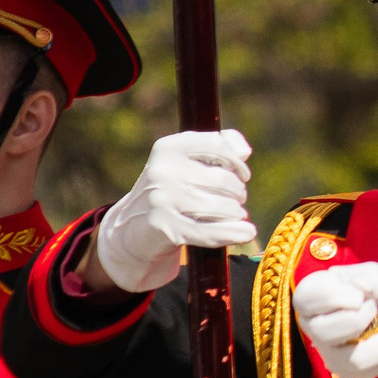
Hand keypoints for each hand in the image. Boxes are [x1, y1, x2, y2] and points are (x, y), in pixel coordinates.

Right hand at [93, 130, 254, 293]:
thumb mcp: (185, 163)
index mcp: (168, 148)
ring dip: (236, 213)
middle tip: (236, 200)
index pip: (216, 145)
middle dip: (238, 192)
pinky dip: (233, 233)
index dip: (237, 162)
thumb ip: (217, 148)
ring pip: (221, 206)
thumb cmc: (169, 191)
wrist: (131, 228)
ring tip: (235, 215)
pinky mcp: (165, 227)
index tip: (243, 175)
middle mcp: (162, 170)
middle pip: (223, 179)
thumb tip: (244, 150)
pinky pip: (210, 231)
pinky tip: (246, 232)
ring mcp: (162, 199)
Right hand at [295, 263, 377, 377]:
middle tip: (376, 308)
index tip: (359, 296)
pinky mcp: (349, 371)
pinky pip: (373, 370)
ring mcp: (330, 352)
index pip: (305, 297)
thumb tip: (362, 288)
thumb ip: (371, 278)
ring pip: (352, 358)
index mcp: (316, 296)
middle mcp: (315, 326)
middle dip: (357, 320)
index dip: (330, 296)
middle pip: (321, 332)